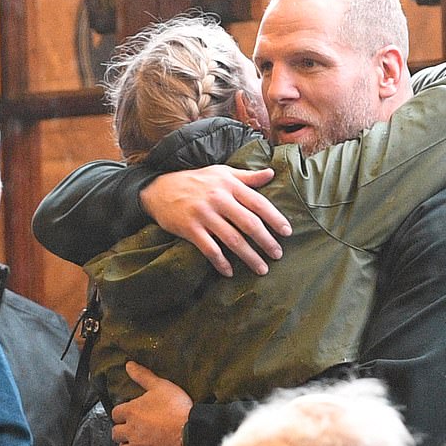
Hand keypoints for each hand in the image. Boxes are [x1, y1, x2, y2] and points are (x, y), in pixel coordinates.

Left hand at [112, 361, 192, 445]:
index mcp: (131, 412)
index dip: (123, 414)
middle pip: (116, 434)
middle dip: (123, 433)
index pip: (116, 413)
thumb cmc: (177, 406)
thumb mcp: (161, 386)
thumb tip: (128, 364)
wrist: (192, 430)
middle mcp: (130, 431)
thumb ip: (143, 376)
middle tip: (134, 432)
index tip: (131, 415)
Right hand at [140, 165, 291, 276]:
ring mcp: (203, 214)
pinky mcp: (190, 228)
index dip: (274, 218)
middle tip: (277, 255)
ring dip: (249, 256)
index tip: (287, 232)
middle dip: (266, 241)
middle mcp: (218, 199)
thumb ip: (247, 176)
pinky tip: (230, 272)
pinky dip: (221, 262)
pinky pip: (210, 249)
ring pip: (232, 239)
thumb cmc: (196, 181)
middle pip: (249, 223)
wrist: (159, 188)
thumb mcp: (221, 173)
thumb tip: (271, 173)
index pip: (258, 203)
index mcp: (229, 185)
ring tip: (262, 268)